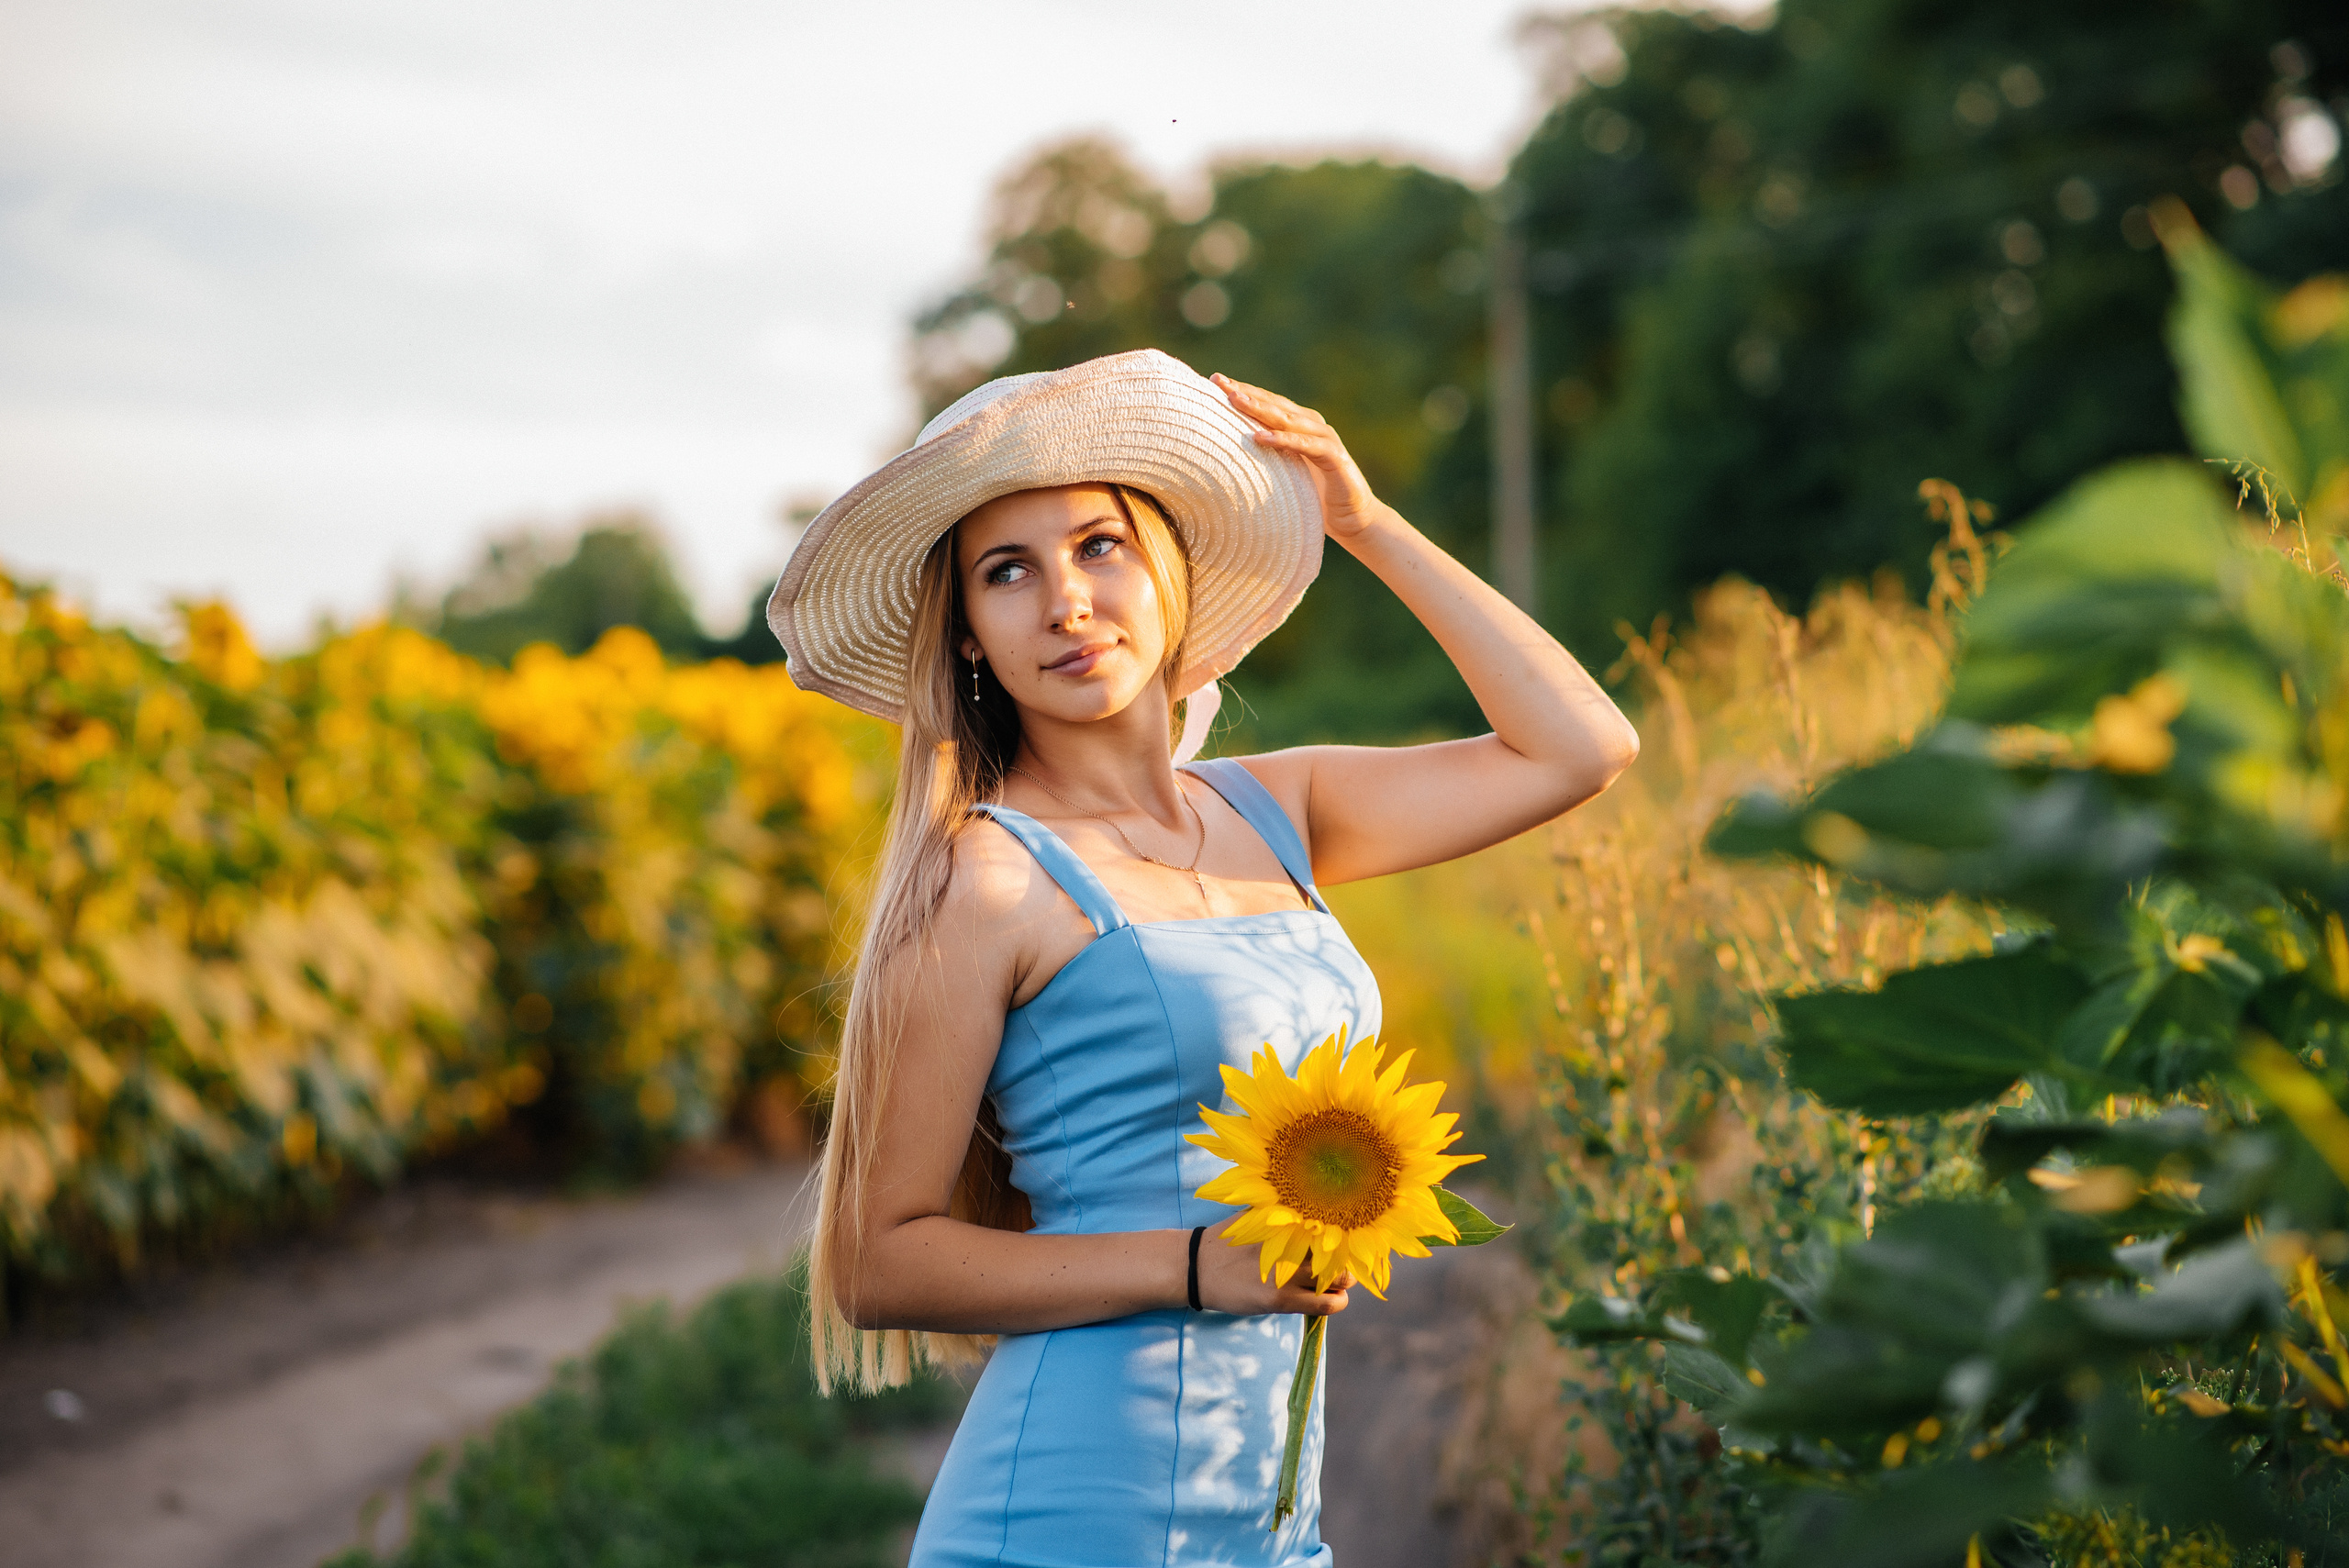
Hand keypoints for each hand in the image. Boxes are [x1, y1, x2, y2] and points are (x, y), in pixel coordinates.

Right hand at [1190, 1215, 1354, 1317]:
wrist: (1198, 1267)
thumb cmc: (1230, 1240)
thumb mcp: (1257, 1216)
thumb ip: (1285, 1214)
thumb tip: (1318, 1211)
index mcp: (1288, 1221)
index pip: (1335, 1224)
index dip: (1348, 1235)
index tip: (1349, 1241)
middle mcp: (1291, 1243)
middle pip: (1342, 1251)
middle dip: (1349, 1260)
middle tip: (1345, 1265)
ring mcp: (1287, 1273)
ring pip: (1340, 1280)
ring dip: (1344, 1283)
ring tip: (1337, 1283)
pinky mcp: (1281, 1299)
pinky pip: (1324, 1304)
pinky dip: (1336, 1302)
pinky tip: (1332, 1300)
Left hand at [1212, 373, 1389, 543]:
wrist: (1352, 520)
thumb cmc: (1314, 498)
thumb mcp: (1282, 474)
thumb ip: (1263, 459)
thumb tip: (1225, 455)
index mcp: (1299, 426)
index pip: (1267, 403)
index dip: (1242, 390)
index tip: (1213, 380)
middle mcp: (1312, 426)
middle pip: (1274, 404)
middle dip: (1246, 392)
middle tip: (1218, 381)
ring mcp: (1325, 439)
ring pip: (1289, 419)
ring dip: (1261, 409)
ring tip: (1235, 400)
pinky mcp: (1335, 458)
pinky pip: (1307, 445)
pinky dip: (1284, 440)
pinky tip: (1260, 437)